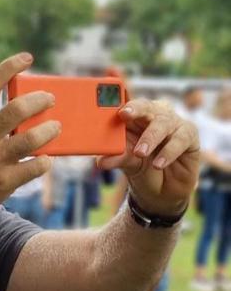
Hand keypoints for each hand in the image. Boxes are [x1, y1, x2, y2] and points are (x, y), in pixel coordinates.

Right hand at [0, 53, 56, 230]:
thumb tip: (7, 112)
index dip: (10, 66)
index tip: (27, 59)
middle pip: (19, 108)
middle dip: (41, 99)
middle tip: (50, 100)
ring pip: (33, 137)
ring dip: (50, 129)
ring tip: (55, 127)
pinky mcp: (3, 183)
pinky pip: (36, 166)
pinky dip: (45, 161)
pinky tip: (44, 160)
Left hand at [97, 100, 199, 215]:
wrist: (162, 190)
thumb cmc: (141, 167)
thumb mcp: (126, 162)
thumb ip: (116, 157)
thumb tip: (100, 161)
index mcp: (134, 117)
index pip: (127, 103)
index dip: (120, 100)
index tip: (113, 105)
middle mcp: (154, 115)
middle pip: (146, 106)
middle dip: (136, 109)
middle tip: (125, 115)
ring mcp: (173, 123)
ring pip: (163, 123)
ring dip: (150, 137)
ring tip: (140, 153)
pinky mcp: (189, 136)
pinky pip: (180, 139)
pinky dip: (168, 152)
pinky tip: (158, 164)